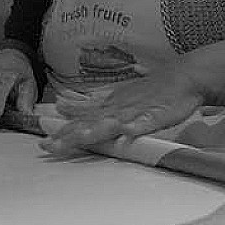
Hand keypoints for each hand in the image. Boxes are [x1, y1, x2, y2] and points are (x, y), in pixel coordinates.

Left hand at [39, 65, 205, 154]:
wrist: (182, 77)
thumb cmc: (148, 90)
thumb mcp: (115, 94)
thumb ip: (91, 102)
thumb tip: (63, 104)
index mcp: (107, 105)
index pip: (80, 121)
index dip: (61, 132)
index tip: (42, 142)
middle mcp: (117, 108)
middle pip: (89, 125)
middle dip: (69, 137)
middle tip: (48, 147)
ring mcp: (136, 112)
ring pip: (112, 123)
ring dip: (95, 131)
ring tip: (80, 139)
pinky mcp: (156, 115)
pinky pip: (145, 123)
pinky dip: (136, 127)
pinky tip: (128, 133)